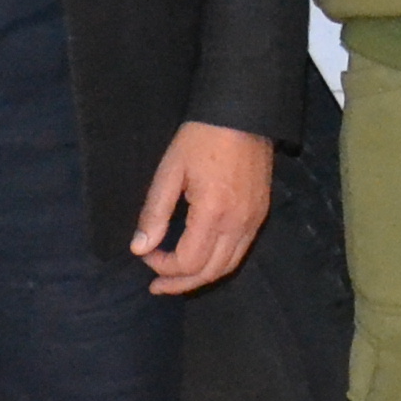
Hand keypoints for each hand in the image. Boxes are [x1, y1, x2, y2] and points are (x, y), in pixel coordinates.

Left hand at [133, 122, 275, 295]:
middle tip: (156, 286)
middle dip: (180, 283)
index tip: (145, 253)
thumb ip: (154, 212)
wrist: (243, 114)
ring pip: (228, 266)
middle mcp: (239, 223)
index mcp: (213, 213)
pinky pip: (240, 251)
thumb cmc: (201, 138)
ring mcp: (254, 220)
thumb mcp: (170, 171)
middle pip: (210, 272)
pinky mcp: (261, 214)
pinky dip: (218, 263)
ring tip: (176, 279)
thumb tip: (139, 248)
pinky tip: (201, 258)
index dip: (163, 267)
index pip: (188, 262)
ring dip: (200, 277)